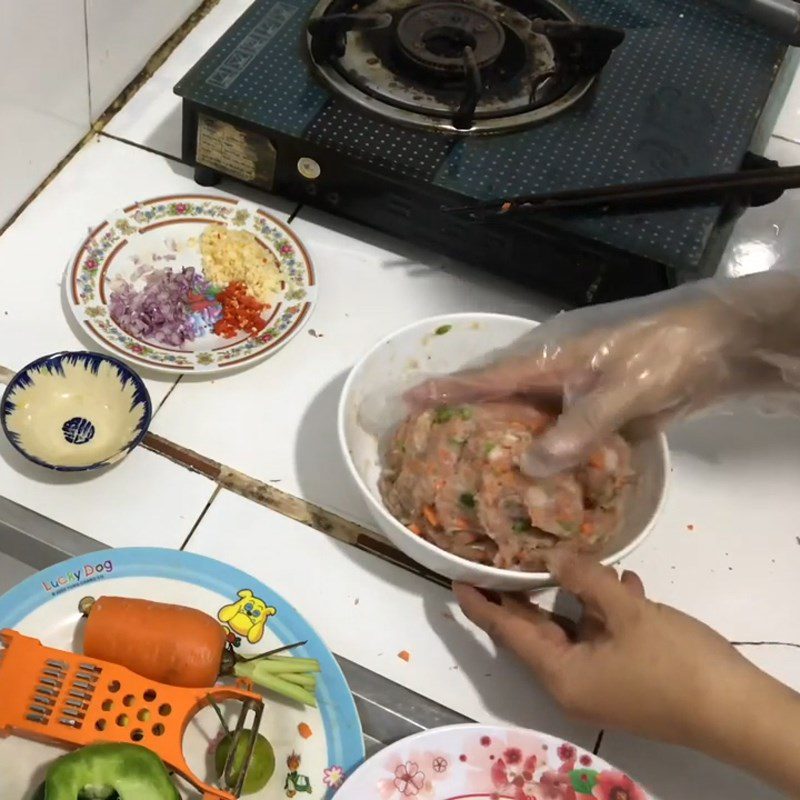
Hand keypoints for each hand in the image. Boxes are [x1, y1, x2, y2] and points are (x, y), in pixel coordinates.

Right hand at [408, 272, 799, 476]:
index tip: (407, 400)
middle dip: (462, 413)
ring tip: (469, 465)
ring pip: (526, 414)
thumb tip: (531, 466)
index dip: (446, 389)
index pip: (487, 377)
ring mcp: (574, 389)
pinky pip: (557, 430)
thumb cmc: (666, 354)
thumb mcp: (624, 391)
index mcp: (551, 359)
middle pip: (498, 394)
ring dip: (501, 435)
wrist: (716, 344)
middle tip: (428, 440)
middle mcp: (554, 373)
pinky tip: (533, 475)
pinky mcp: (595, 406)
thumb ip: (579, 428)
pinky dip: (540, 449)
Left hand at [455, 551, 799, 794]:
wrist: (737, 712)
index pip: (507, 633)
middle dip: (522, 592)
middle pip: (536, 630)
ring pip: (573, 628)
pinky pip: (603, 635)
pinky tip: (622, 580)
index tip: (456, 580)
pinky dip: (605, 608)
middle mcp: (572, 682)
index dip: (481, 606)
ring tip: (565, 554)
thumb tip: (553, 556)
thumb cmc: (674, 663)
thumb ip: (585, 580)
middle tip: (501, 553)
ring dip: (574, 593)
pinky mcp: (626, 676)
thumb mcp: (626, 613)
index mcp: (560, 674)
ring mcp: (600, 681)